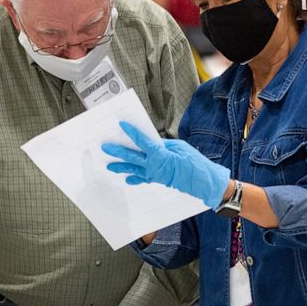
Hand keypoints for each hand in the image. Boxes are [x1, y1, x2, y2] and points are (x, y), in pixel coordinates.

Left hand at [102, 121, 229, 209]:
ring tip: (110, 166)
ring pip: (133, 169)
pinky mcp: (157, 180)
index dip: (131, 132)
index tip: (121, 125)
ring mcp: (153, 174)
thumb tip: (153, 144)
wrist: (201, 180)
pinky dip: (135, 179)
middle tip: (105, 147)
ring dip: (121, 167)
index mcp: (158, 154)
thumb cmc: (193, 162)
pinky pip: (143, 179)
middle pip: (131, 156)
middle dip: (117, 151)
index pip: (141, 141)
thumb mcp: (179, 147)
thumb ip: (163, 145)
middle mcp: (152, 165)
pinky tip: (127, 179)